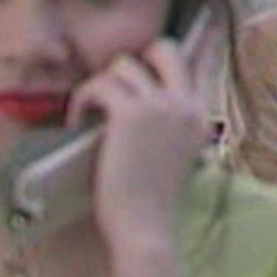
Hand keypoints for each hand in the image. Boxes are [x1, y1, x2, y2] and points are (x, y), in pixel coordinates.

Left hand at [67, 39, 208, 250]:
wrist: (145, 229)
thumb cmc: (152, 198)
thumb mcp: (174, 152)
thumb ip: (168, 122)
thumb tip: (137, 95)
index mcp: (199, 114)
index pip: (187, 63)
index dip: (157, 64)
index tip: (134, 77)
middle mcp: (185, 103)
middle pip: (163, 47)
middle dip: (135, 61)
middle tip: (115, 88)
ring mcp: (160, 105)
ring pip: (122, 65)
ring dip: (100, 85)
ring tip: (89, 112)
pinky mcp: (130, 114)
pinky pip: (98, 85)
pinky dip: (82, 100)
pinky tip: (76, 121)